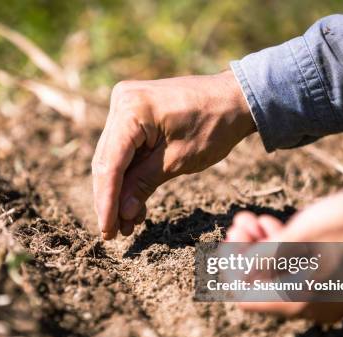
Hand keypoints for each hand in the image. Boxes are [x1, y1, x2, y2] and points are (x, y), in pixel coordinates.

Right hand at [92, 71, 255, 238]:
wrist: (235, 98)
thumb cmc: (214, 125)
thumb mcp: (178, 160)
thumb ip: (143, 184)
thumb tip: (122, 214)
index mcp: (131, 110)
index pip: (110, 164)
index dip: (107, 201)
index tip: (107, 230)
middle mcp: (121, 102)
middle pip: (107, 162)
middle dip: (111, 200)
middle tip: (114, 233)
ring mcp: (125, 106)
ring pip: (113, 159)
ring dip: (120, 192)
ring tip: (128, 225)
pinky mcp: (133, 113)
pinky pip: (125, 150)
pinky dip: (130, 176)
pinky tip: (134, 205)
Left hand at [225, 186, 342, 322]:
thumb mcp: (297, 238)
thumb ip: (262, 260)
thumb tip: (235, 275)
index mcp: (298, 302)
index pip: (245, 297)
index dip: (231, 268)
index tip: (232, 238)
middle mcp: (309, 307)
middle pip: (262, 285)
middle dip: (246, 251)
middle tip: (243, 221)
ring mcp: (323, 296)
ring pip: (278, 275)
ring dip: (262, 247)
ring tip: (254, 219)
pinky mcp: (333, 282)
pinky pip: (297, 272)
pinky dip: (283, 250)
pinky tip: (274, 225)